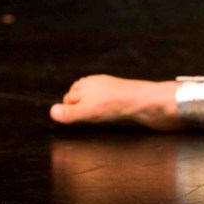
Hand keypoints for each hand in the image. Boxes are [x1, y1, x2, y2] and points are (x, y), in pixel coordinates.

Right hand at [49, 75, 181, 130]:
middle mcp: (102, 85)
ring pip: (97, 98)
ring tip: (90, 119)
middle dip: (76, 105)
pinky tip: (110, 117)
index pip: (70, 97)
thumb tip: (51, 112)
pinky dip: (106, 110)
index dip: (67, 109)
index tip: (65, 119)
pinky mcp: (128, 98)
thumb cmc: (120, 104)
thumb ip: (70, 113)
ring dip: (91, 107)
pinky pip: (111, 104)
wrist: (152, 103)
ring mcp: (116, 90)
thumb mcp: (89, 111)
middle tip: (75, 119)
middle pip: (82, 95)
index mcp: (90, 83)